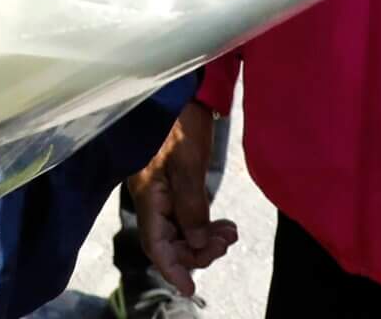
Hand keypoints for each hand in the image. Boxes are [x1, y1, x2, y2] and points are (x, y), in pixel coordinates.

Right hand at [127, 101, 237, 295]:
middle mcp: (153, 197)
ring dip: (204, 240)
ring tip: (230, 233)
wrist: (181, 91)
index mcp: (149, 194)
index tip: (190, 288)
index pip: (156, 243)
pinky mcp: (176, 183)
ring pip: (181, 231)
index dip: (172, 268)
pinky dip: (206, 225)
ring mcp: (163, 191)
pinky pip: (188, 215)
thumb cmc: (179, 122)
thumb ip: (191, 205)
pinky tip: (225, 224)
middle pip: (169, 241)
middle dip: (197, 252)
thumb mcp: (186, 162)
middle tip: (227, 243)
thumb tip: (198, 242)